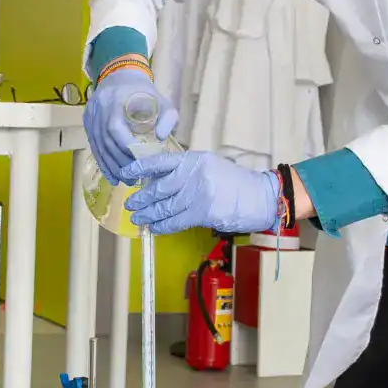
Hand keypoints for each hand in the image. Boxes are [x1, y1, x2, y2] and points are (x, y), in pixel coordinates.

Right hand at [85, 63, 176, 181]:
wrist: (120, 76)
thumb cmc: (143, 92)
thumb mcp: (161, 100)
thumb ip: (167, 116)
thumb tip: (161, 137)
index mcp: (115, 101)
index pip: (115, 128)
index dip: (126, 147)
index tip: (140, 161)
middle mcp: (99, 109)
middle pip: (105, 141)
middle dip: (120, 162)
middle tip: (134, 177)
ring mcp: (90, 116)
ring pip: (98, 146)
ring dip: (111, 166)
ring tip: (125, 180)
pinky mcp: (88, 123)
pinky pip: (93, 146)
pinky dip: (103, 162)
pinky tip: (112, 176)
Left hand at [123, 151, 280, 235]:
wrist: (261, 197)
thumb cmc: (236, 183)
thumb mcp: (210, 167)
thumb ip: (187, 171)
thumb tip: (157, 183)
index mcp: (195, 159)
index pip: (161, 161)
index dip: (140, 168)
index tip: (125, 173)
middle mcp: (195, 174)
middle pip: (159, 187)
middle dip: (142, 198)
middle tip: (130, 204)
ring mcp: (199, 193)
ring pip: (165, 207)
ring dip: (149, 215)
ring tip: (138, 218)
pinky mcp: (204, 212)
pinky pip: (176, 221)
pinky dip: (163, 226)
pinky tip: (154, 228)